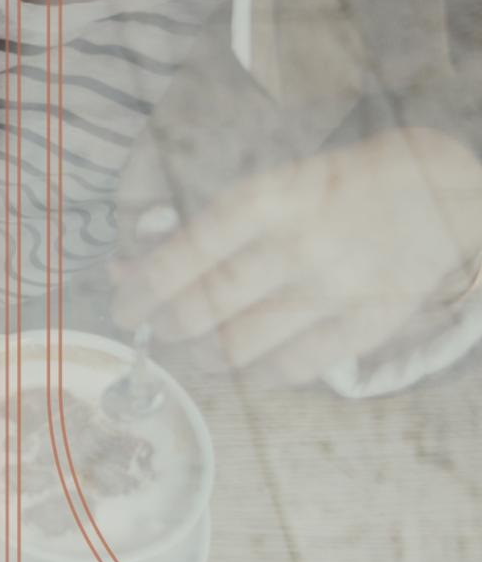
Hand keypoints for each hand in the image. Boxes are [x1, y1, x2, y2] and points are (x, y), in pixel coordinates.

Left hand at [114, 128, 481, 384]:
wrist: (437, 187)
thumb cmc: (330, 187)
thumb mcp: (265, 189)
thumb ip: (198, 232)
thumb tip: (125, 269)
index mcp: (267, 201)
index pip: (184, 256)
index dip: (142, 290)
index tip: (123, 307)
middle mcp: (297, 245)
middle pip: (205, 307)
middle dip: (166, 326)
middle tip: (158, 329)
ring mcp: (334, 288)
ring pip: (240, 346)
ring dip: (202, 356)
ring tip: (197, 349)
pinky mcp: (366, 323)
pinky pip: (292, 368)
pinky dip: (254, 375)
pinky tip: (244, 365)